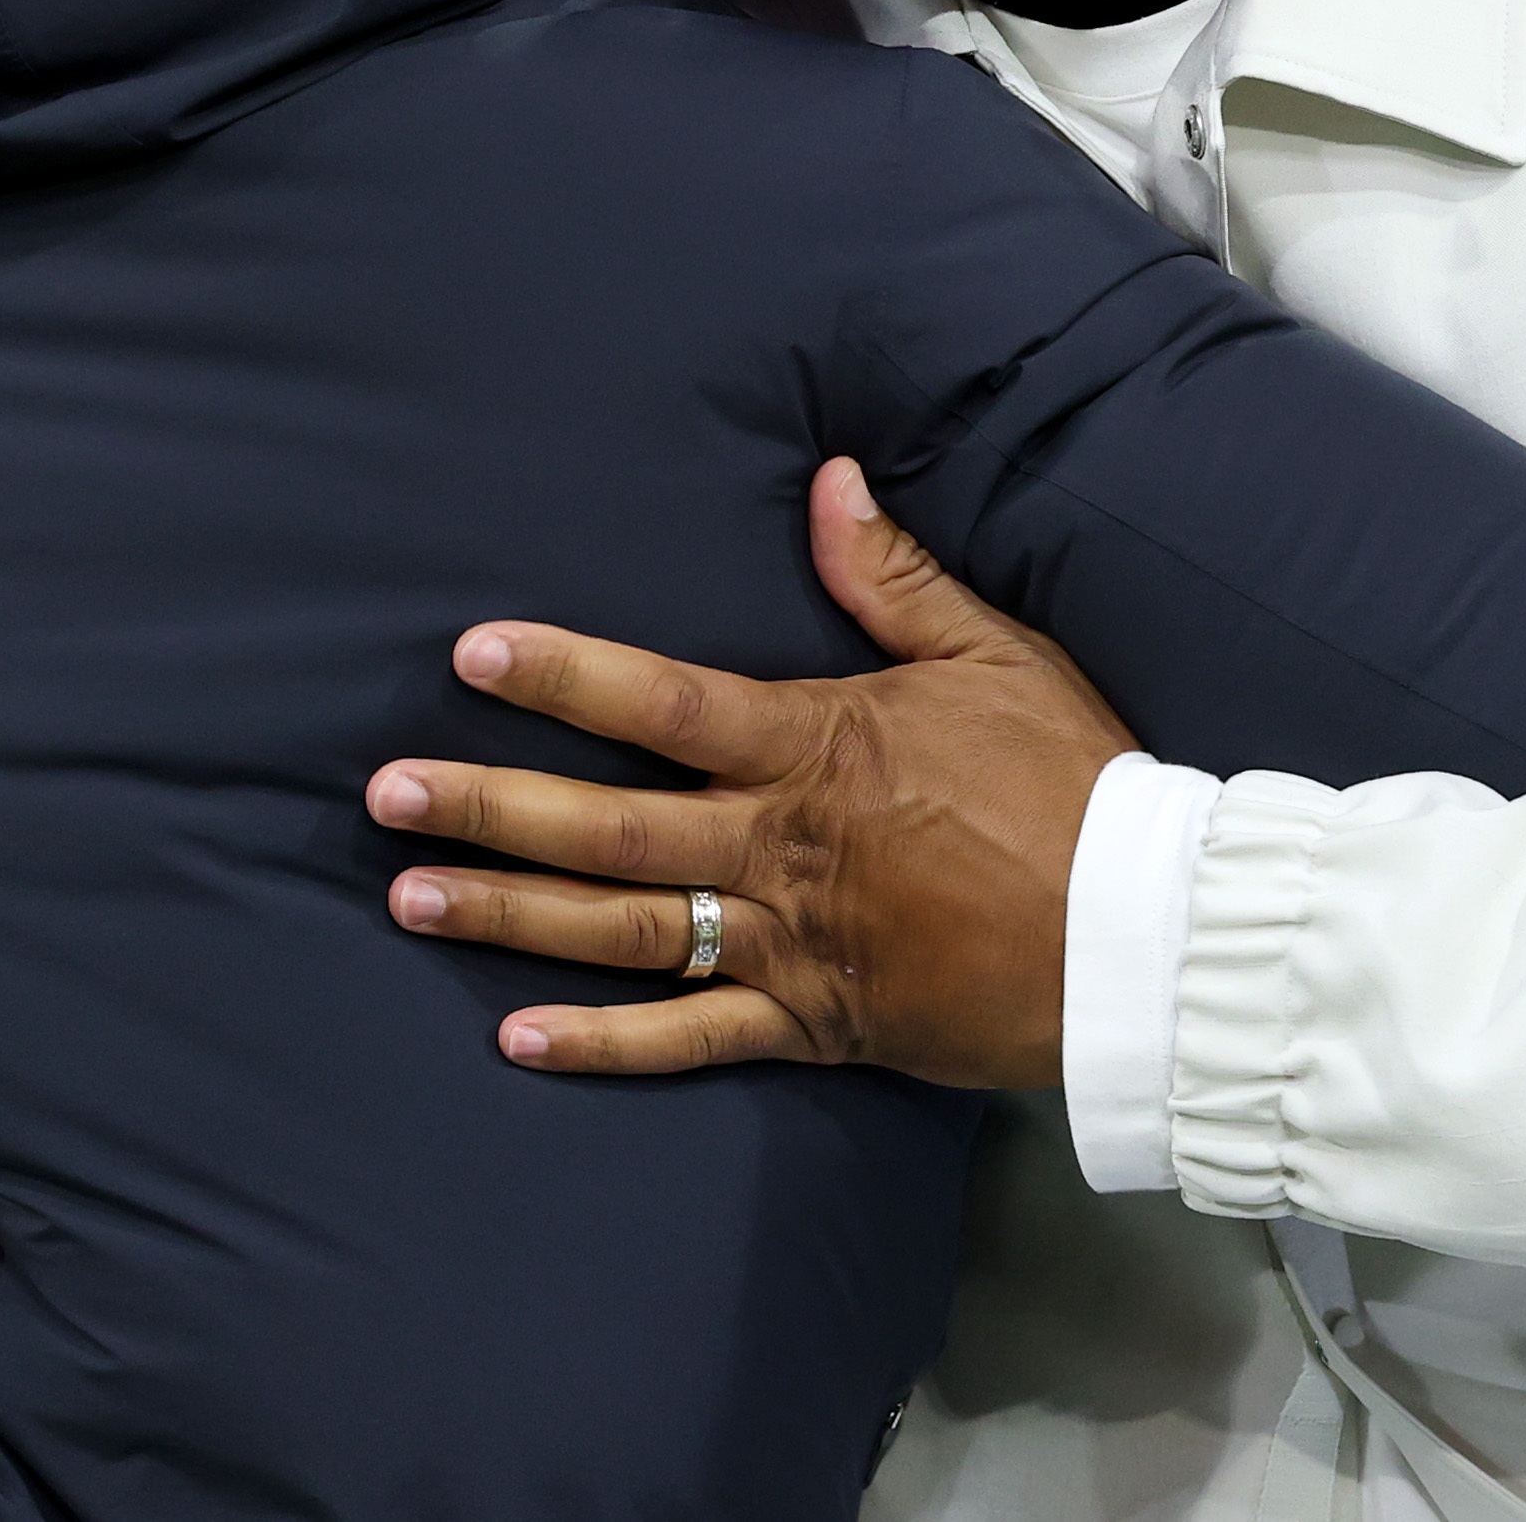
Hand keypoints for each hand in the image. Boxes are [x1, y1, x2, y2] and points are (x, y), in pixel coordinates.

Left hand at [369, 458, 1136, 1090]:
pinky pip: (692, 1041)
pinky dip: (604, 1046)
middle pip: (610, 825)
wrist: (1140, 933)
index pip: (664, 703)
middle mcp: (781, 845)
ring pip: (625, 928)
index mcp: (815, 744)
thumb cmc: (1073, 781)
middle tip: (385, 794)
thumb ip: (893, 575)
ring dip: (512, 913)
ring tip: (410, 898)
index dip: (566, 675)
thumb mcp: (991, 654)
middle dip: (491, 804)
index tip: (474, 655)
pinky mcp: (816, 1022)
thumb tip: (829, 480)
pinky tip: (518, 1040)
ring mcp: (791, 941)